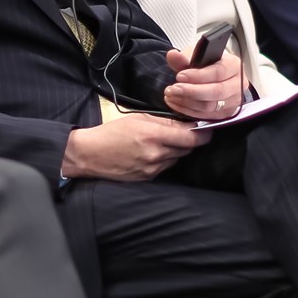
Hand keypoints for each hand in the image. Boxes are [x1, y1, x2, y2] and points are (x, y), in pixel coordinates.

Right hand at [61, 114, 210, 182]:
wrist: (90, 155)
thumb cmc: (112, 132)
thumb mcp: (138, 119)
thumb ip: (164, 122)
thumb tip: (187, 123)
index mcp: (154, 135)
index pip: (191, 138)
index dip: (203, 134)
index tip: (207, 130)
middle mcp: (156, 154)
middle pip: (186, 149)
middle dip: (187, 141)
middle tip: (182, 132)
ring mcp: (153, 168)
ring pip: (176, 158)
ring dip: (175, 151)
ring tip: (160, 143)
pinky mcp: (148, 178)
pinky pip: (165, 167)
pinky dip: (164, 159)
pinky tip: (151, 153)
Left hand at [163, 48, 242, 120]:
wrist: (211, 77)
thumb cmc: (206, 65)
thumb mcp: (195, 57)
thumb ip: (184, 58)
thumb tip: (173, 55)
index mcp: (234, 66)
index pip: (219, 72)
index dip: (198, 75)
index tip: (180, 76)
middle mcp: (238, 84)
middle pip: (217, 92)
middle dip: (192, 91)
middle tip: (174, 89)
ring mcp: (233, 101)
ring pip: (210, 106)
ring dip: (187, 102)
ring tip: (171, 95)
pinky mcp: (225, 114)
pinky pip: (205, 115)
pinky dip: (188, 110)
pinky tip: (176, 102)